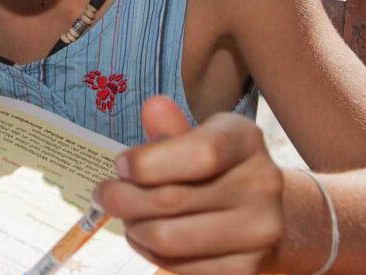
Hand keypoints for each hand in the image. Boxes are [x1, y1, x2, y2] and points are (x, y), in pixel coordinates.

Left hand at [95, 96, 283, 274]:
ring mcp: (259, 230)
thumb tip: (154, 107)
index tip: (119, 165)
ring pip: (168, 237)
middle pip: (171, 198)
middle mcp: (262, 184)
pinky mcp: (246, 269)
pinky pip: (178, 266)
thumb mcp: (194, 137)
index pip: (199, 153)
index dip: (147, 162)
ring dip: (133, 227)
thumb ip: (170, 127)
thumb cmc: (211, 167)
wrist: (256, 213)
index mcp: (245, 139)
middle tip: (103, 194)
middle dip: (122, 198)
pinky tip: (146, 236)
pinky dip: (148, 251)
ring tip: (127, 216)